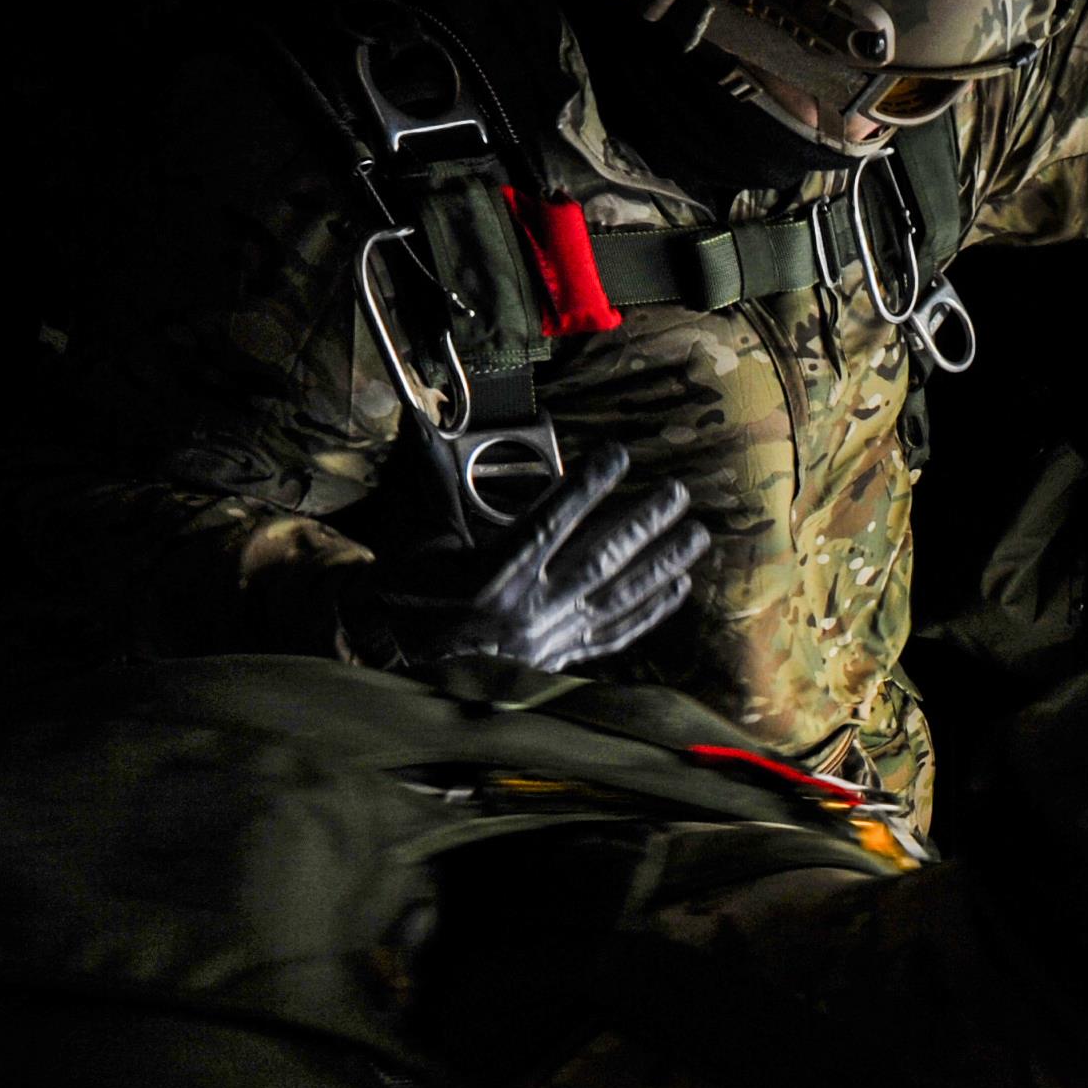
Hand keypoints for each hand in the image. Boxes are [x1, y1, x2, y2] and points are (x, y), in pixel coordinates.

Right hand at [354, 442, 710, 671]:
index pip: (550, 520)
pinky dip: (647, 612)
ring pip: (616, 597)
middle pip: (599, 559)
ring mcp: (547, 638)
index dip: (587, 486)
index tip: (617, 455)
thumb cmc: (404, 596)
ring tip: (696, 536)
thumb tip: (427, 425)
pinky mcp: (556, 659)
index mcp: (492, 573)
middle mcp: (527, 607)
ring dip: (661, 564)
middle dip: (644, 524)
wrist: (391, 662)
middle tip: (678, 493)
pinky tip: (676, 588)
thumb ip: (444, 486)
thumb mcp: (423, 539)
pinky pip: (612, 635)